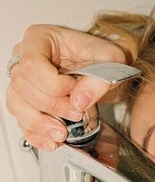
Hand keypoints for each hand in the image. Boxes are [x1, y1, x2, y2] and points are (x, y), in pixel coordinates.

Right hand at [6, 24, 127, 149]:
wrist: (104, 68)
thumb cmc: (100, 58)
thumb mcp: (110, 59)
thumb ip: (100, 77)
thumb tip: (79, 101)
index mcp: (40, 39)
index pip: (32, 63)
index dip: (53, 84)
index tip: (74, 89)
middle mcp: (25, 58)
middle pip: (22, 86)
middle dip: (51, 106)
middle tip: (76, 114)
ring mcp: (24, 82)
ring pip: (16, 105)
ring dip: (39, 124)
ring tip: (61, 135)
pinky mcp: (29, 103)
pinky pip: (22, 121)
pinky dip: (36, 135)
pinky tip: (52, 142)